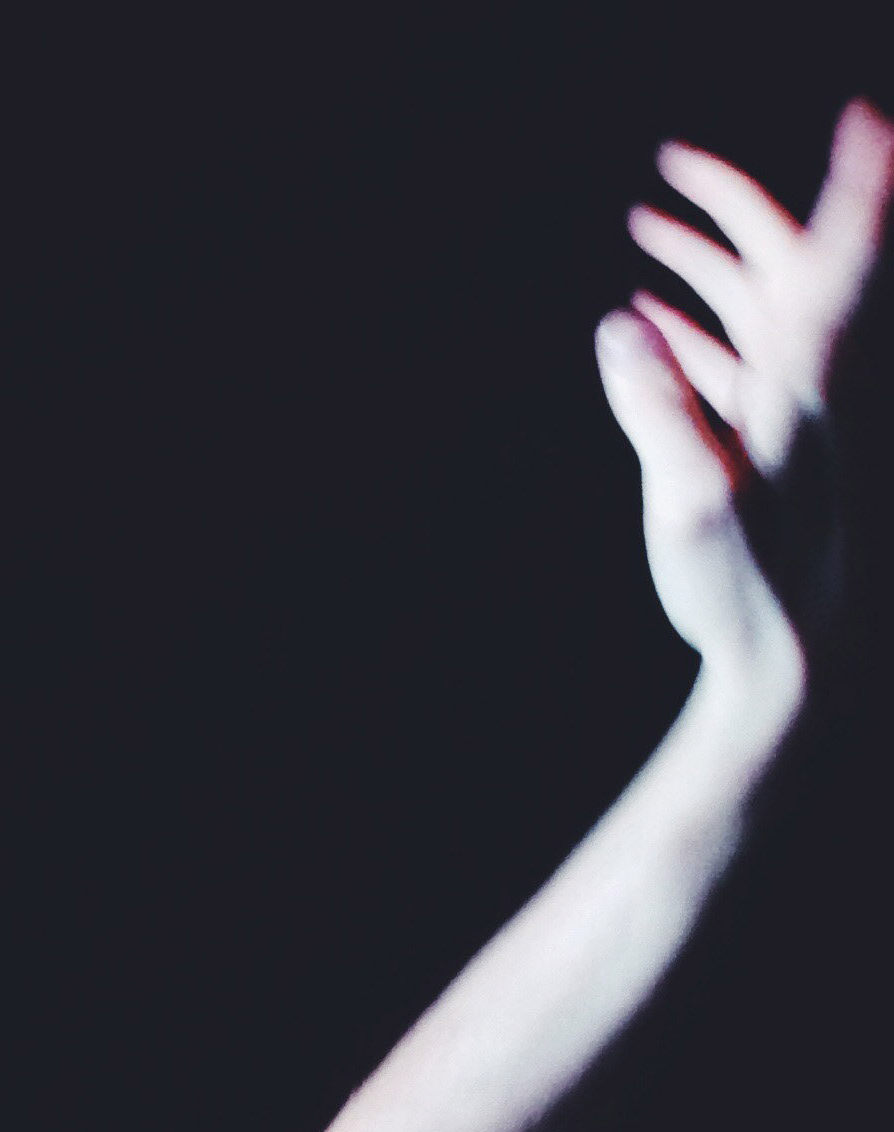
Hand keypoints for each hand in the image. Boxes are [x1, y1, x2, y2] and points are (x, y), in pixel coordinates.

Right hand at [596, 99, 891, 672]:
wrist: (793, 658)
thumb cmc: (750, 589)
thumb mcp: (692, 501)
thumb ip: (657, 409)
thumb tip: (620, 322)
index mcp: (804, 386)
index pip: (835, 264)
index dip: (854, 189)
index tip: (864, 119)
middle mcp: (805, 387)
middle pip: (789, 266)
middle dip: (738, 206)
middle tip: (674, 161)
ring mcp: (784, 417)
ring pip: (757, 309)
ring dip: (708, 261)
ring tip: (647, 225)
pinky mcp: (759, 448)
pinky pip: (732, 362)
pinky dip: (693, 329)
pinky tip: (649, 325)